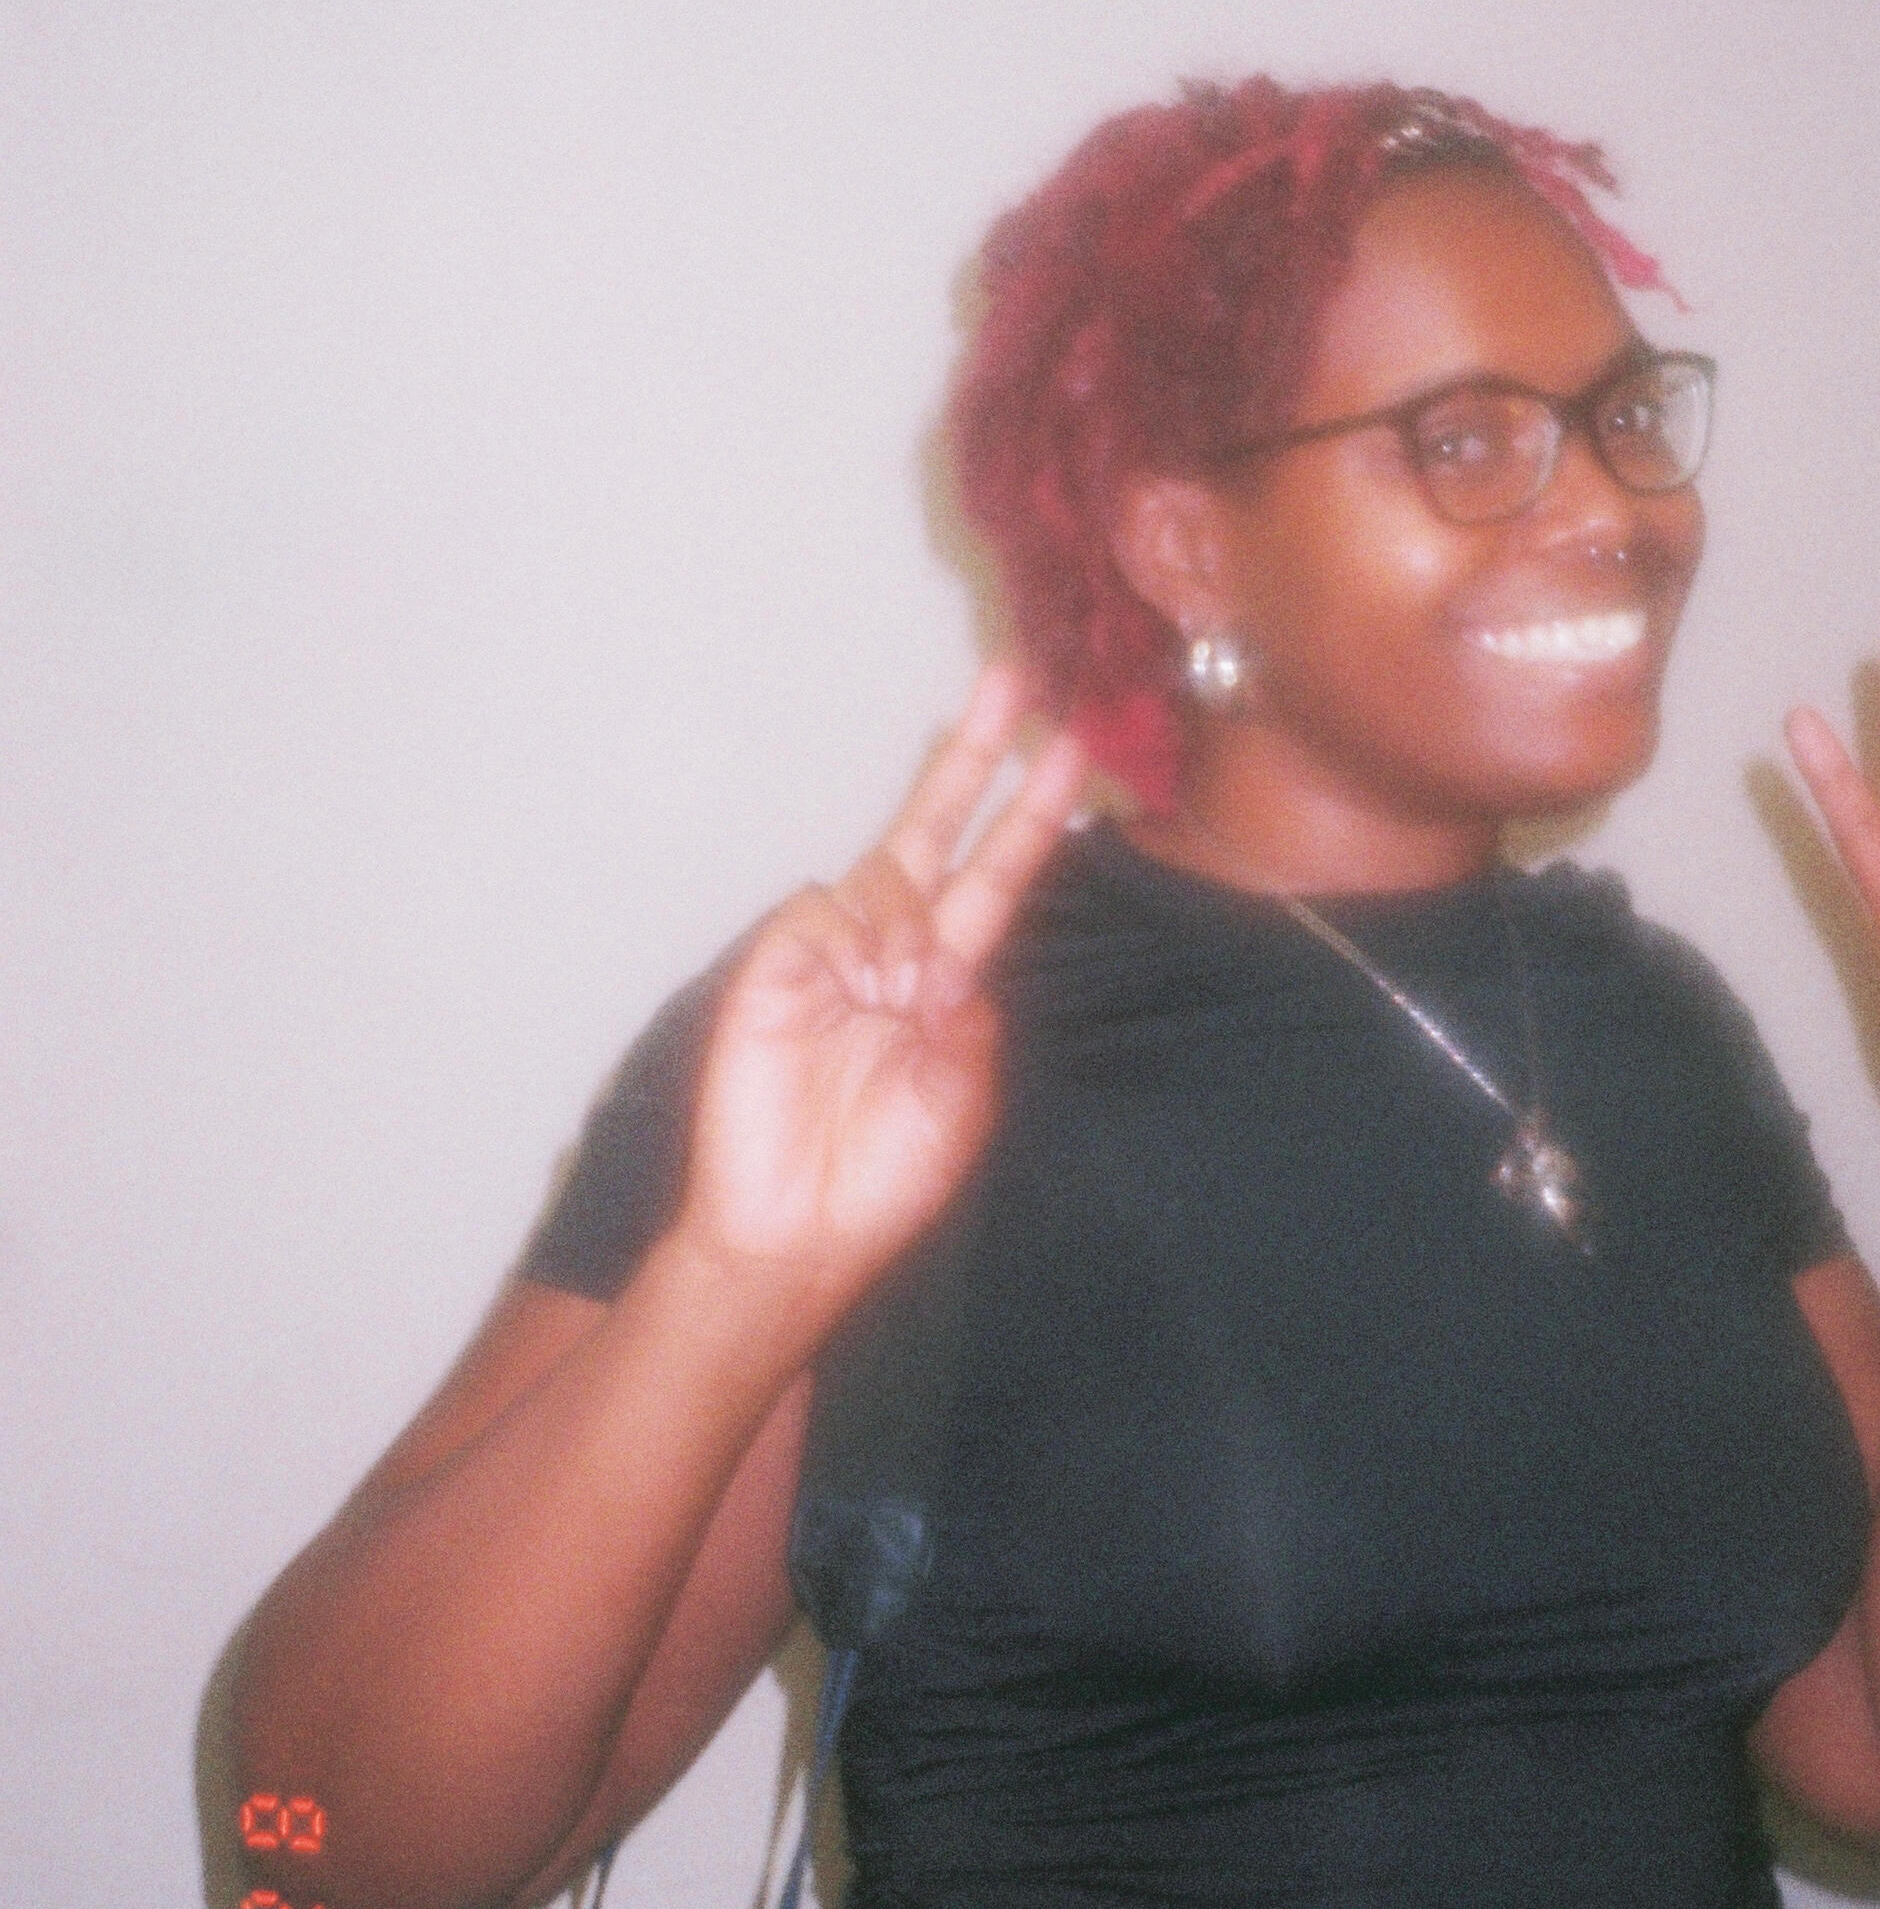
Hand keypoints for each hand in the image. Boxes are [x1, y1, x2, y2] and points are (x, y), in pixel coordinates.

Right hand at [674, 666, 1090, 1340]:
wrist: (803, 1229)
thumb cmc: (885, 1175)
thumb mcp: (963, 1092)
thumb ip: (972, 1011)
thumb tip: (947, 951)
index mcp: (947, 976)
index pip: (997, 873)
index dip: (1031, 813)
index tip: (1072, 748)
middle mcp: (892, 946)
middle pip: (936, 826)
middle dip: (976, 754)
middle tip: (1015, 679)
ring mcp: (833, 949)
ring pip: (886, 873)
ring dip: (912, 928)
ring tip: (904, 1001)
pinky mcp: (778, 963)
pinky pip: (827, 909)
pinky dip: (857, 942)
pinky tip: (865, 992)